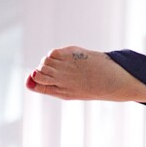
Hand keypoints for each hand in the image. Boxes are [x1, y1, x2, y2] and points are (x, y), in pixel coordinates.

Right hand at [27, 46, 145, 101]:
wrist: (115, 80)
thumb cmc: (92, 87)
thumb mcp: (69, 92)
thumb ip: (49, 86)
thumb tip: (30, 79)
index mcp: (62, 93)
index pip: (36, 86)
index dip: (34, 80)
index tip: (39, 78)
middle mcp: (62, 80)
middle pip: (38, 72)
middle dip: (41, 70)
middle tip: (53, 70)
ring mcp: (67, 67)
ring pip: (44, 61)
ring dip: (48, 61)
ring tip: (62, 64)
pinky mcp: (72, 55)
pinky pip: (53, 53)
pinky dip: (55, 54)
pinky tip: (66, 57)